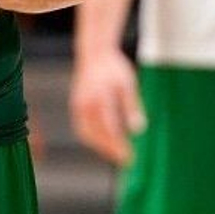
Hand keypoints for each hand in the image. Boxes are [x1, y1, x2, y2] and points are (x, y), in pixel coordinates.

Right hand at [69, 46, 143, 165]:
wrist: (95, 53)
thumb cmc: (115, 68)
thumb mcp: (128, 84)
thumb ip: (132, 107)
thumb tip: (138, 130)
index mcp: (101, 99)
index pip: (110, 129)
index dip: (119, 146)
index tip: (129, 157)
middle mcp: (86, 104)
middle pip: (97, 135)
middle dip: (110, 150)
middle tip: (124, 160)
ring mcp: (78, 106)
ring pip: (86, 134)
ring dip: (100, 146)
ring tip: (114, 154)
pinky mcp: (75, 106)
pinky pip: (81, 127)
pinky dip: (92, 138)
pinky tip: (104, 142)